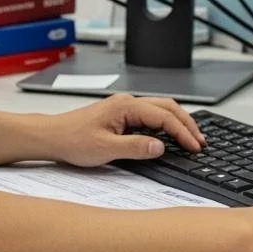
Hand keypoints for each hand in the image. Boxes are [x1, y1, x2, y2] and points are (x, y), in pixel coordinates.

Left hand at [46, 94, 205, 166]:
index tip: (194, 147)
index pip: (164, 116)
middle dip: (187, 123)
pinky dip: (165, 124)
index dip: (182, 132)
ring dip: (177, 123)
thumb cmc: (72, 139)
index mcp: (125, 106)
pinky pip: (150, 116)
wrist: (52, 136)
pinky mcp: (121, 115)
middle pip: (167, 107)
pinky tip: (169, 136)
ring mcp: (124, 108)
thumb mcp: (105, 149)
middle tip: (200, 141)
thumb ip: (135, 147)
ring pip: (160, 110)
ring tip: (191, 139)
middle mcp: (127, 102)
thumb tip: (161, 147)